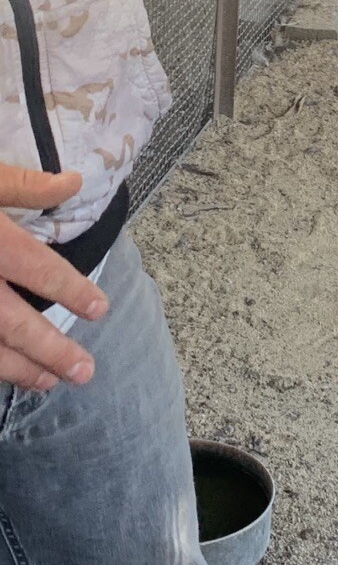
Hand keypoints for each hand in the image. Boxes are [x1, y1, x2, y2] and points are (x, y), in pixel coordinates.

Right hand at [0, 166, 108, 392]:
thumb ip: (23, 185)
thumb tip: (75, 182)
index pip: (38, 269)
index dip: (72, 291)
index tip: (100, 309)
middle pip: (13, 322)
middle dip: (51, 349)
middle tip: (84, 372)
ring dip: (17, 369)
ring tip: (48, 382)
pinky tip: (1, 374)